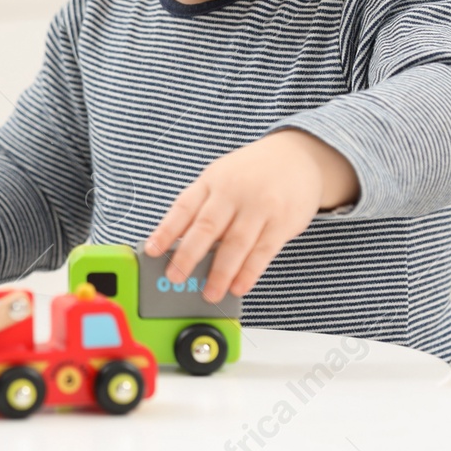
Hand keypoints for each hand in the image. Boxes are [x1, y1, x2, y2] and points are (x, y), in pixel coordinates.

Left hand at [142, 128, 358, 302]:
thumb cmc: (252, 173)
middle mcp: (233, 192)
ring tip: (209, 293)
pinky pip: (263, 251)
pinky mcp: (283, 222)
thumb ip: (202, 207)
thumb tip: (179, 246)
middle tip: (175, 278)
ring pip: (235, 243)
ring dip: (220, 273)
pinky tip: (238, 287)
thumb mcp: (221, 178)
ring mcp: (260, 207)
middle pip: (207, 227)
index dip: (165, 231)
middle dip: (188, 256)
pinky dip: (249, 272)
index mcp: (211, 180)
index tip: (152, 251)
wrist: (299, 156)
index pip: (183, 207)